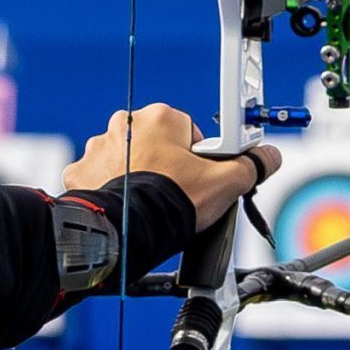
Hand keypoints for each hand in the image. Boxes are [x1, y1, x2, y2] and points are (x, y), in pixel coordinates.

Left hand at [65, 103, 280, 232]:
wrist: (128, 232)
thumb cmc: (171, 202)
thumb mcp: (225, 182)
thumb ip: (250, 166)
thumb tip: (268, 158)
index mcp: (160, 118)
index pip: (188, 131)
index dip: (198, 158)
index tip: (199, 177)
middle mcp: (126, 125)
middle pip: (156, 142)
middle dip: (166, 164)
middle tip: (177, 192)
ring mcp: (100, 148)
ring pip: (126, 158)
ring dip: (136, 175)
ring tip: (150, 202)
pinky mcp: (82, 172)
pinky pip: (99, 176)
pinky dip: (110, 189)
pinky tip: (125, 205)